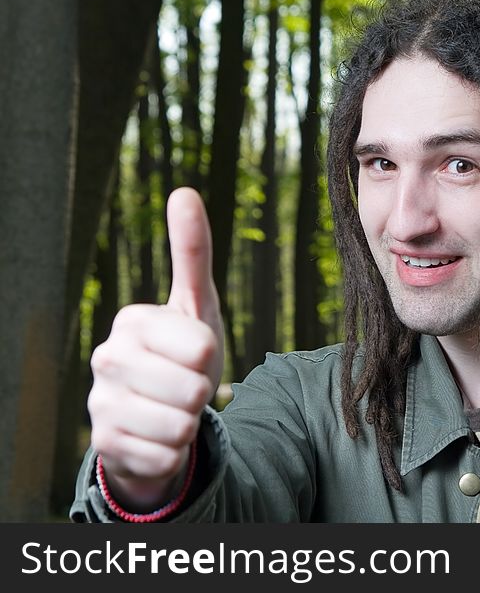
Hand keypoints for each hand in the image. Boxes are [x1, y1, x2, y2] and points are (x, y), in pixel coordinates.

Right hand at [88, 188, 223, 505]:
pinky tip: (157, 437)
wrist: (156, 416)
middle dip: (202, 393)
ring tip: (172, 410)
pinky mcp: (103, 447)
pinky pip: (167, 456)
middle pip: (194, 388)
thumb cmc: (182, 355)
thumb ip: (192, 252)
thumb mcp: (196, 305)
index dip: (210, 355)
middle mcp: (106, 359)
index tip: (193, 354)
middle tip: (185, 386)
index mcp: (132, 321)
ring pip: (182, 426)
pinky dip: (175, 453)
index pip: (202, 346)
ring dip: (189, 424)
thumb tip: (184, 191)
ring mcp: (99, 404)